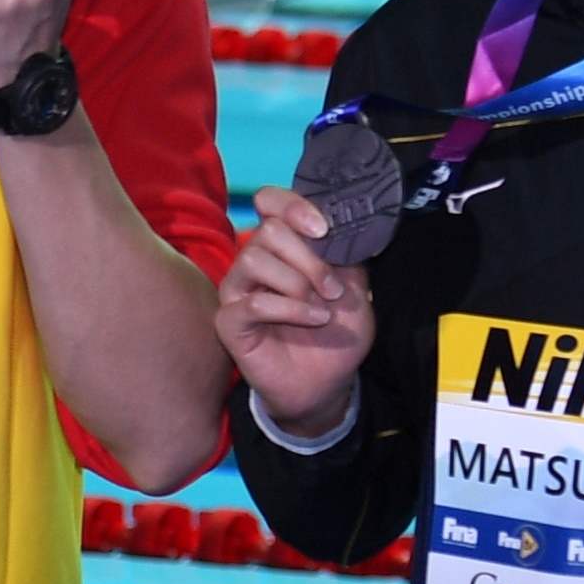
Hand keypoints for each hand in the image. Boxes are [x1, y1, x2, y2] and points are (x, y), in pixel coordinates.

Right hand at [220, 186, 378, 435]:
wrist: (328, 381)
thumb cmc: (336, 331)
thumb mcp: (355, 283)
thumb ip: (343, 250)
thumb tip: (338, 221)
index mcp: (283, 246)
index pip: (269, 202)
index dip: (292, 206)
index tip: (323, 230)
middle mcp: (255, 262)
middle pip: (268, 231)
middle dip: (308, 258)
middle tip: (332, 288)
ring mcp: (237, 291)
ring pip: (254, 260)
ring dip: (297, 283)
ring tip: (321, 306)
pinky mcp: (229, 322)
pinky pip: (252, 303)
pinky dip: (290, 309)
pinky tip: (314, 320)